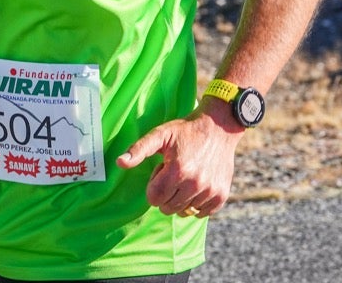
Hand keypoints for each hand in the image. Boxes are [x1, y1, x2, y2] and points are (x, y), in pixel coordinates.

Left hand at [116, 107, 241, 217]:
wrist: (219, 127)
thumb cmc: (186, 131)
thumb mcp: (160, 135)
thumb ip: (138, 149)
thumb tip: (120, 162)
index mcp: (178, 170)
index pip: (154, 198)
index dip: (154, 185)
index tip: (162, 170)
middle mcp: (195, 184)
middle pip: (167, 208)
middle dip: (166, 193)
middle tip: (175, 172)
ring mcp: (210, 191)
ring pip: (184, 212)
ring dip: (181, 198)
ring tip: (187, 176)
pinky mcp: (221, 195)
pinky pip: (201, 213)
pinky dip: (196, 203)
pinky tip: (197, 185)